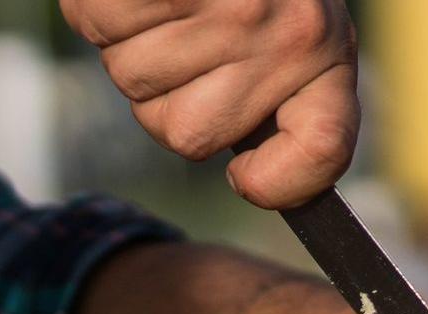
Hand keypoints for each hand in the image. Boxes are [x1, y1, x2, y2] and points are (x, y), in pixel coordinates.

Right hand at [61, 0, 358, 208]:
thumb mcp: (297, 33)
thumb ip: (294, 114)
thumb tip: (256, 180)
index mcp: (325, 49)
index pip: (322, 149)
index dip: (278, 182)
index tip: (247, 178)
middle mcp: (286, 30)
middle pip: (187, 135)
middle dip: (169, 96)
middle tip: (189, 36)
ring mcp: (229, 5)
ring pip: (135, 84)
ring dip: (131, 46)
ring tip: (167, 2)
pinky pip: (103, 27)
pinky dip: (102, 10)